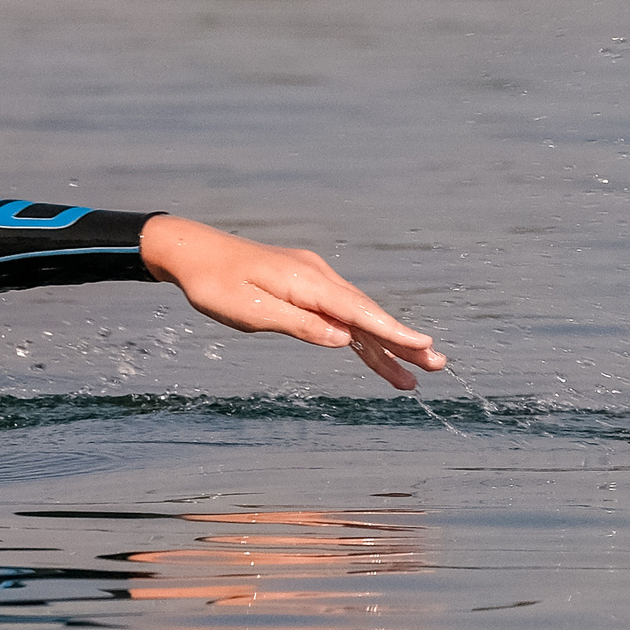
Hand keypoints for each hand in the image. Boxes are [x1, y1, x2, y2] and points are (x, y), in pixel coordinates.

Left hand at [138, 216, 446, 390]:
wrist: (192, 252)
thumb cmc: (214, 284)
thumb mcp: (250, 310)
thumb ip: (298, 325)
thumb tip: (342, 339)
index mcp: (306, 282)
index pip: (358, 312)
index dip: (393, 331)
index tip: (424, 346)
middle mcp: (317, 278)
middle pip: (367, 315)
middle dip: (402, 342)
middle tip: (438, 366)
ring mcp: (312, 281)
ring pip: (356, 318)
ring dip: (384, 346)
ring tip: (413, 377)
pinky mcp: (303, 288)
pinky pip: (338, 314)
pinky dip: (358, 335)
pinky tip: (375, 353)